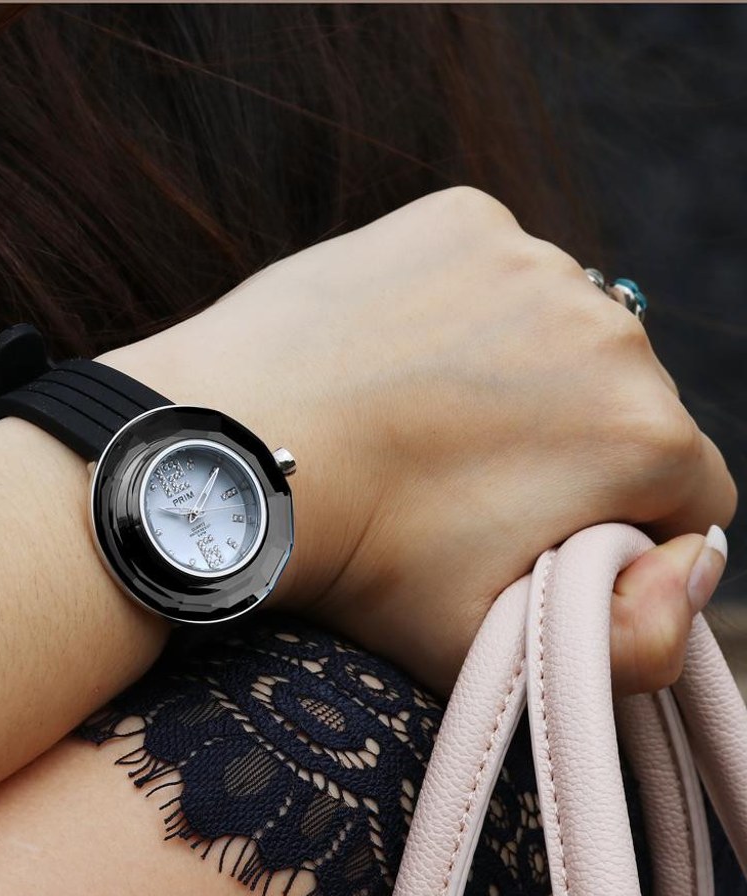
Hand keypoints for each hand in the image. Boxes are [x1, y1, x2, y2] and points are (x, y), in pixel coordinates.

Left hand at [105, 187, 735, 696]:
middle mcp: (613, 329)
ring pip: (566, 335)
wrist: (232, 459)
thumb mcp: (491, 647)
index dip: (624, 530)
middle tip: (465, 484)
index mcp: (642, 435)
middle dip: (576, 451)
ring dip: (524, 374)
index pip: (688, 494)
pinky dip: (467, 309)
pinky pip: (497, 272)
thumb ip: (636, 646)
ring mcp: (533, 260)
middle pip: (632, 407)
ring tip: (424, 418)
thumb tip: (694, 570)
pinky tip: (398, 352)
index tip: (542, 540)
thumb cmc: (356, 561)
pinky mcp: (464, 219)